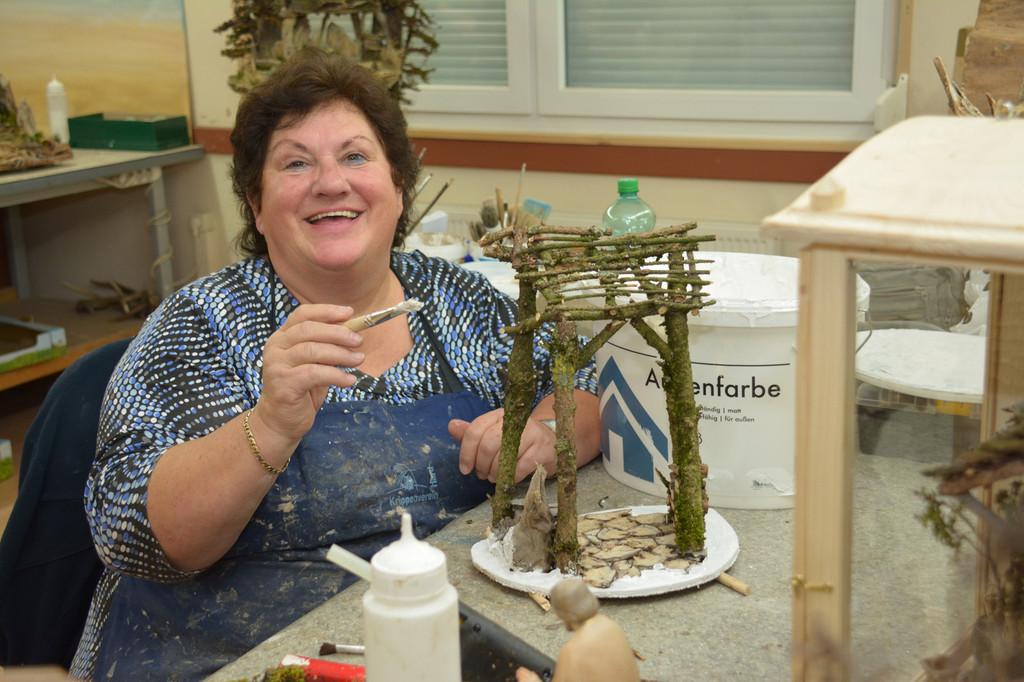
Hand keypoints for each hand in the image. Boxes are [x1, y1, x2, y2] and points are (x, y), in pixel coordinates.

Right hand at [256, 304, 364, 442]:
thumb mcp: (315, 363)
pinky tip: (349, 380)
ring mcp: (276, 365)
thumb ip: (326, 347)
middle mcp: (276, 347)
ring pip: (312, 350)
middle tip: (359, 341)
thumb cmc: (301, 389)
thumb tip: (353, 332)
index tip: (350, 313)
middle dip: (338, 333)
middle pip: (309, 330)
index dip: (327, 311)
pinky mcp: (283, 384)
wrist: (280, 421)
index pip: (303, 314)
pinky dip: (336, 375)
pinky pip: (314, 374)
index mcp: (282, 337)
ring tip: (359, 360)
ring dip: (340, 354)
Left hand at [449, 409, 556, 482]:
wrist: (551, 442)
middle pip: (489, 443)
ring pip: (504, 455)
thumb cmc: (518, 440)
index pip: (476, 429)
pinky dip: (511, 477)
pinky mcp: (543, 449)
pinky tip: (508, 479)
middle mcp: (515, 421)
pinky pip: (520, 467)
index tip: (465, 468)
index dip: (467, 451)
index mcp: (499, 415)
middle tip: (482, 474)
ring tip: (494, 477)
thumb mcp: (493, 434)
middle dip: (481, 463)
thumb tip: (452, 426)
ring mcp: (531, 433)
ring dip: (495, 472)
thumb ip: (473, 433)